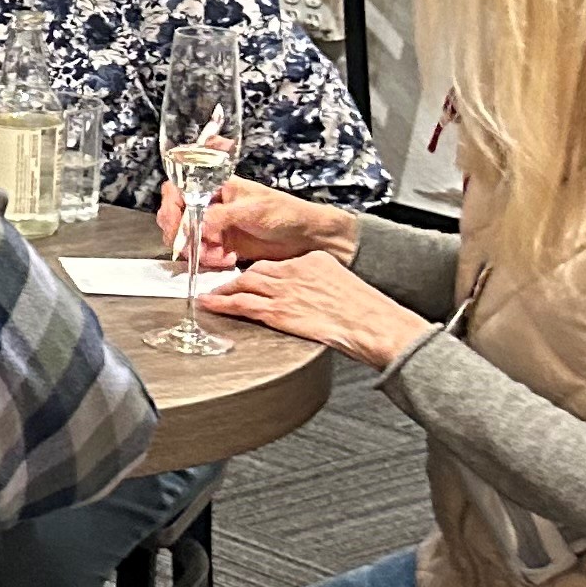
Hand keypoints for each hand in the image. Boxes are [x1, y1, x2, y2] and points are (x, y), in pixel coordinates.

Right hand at [165, 175, 354, 272]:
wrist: (309, 238)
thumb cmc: (286, 213)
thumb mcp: (252, 209)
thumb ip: (220, 216)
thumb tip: (196, 228)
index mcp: (218, 187)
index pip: (181, 188)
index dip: (171, 204)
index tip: (174, 222)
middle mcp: (213, 205)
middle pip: (178, 215)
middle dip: (179, 232)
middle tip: (187, 246)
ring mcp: (216, 226)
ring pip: (187, 237)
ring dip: (194, 249)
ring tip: (212, 257)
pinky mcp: (223, 245)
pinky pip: (203, 253)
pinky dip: (207, 259)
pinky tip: (223, 261)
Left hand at [200, 247, 432, 369]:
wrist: (376, 325)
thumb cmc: (368, 313)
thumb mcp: (344, 286)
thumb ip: (322, 286)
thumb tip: (313, 297)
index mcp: (314, 261)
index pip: (278, 262)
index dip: (261, 272)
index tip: (252, 277)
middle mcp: (295, 270)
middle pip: (256, 270)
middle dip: (237, 278)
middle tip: (224, 285)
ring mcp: (285, 290)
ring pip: (243, 284)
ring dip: (223, 290)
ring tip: (210, 294)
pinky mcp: (278, 311)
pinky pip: (241, 304)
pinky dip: (221, 303)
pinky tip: (209, 304)